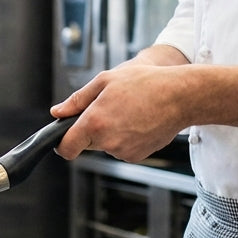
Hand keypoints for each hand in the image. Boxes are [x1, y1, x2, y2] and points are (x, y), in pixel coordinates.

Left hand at [50, 63, 188, 162]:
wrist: (180, 96)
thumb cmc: (145, 83)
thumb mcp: (105, 81)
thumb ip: (77, 100)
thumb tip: (58, 112)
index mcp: (94, 122)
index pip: (66, 148)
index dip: (62, 144)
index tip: (63, 138)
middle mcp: (107, 142)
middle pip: (87, 143)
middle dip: (92, 129)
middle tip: (109, 108)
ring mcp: (123, 152)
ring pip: (106, 145)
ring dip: (111, 132)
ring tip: (129, 111)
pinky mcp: (137, 156)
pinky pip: (122, 149)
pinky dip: (126, 138)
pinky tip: (138, 121)